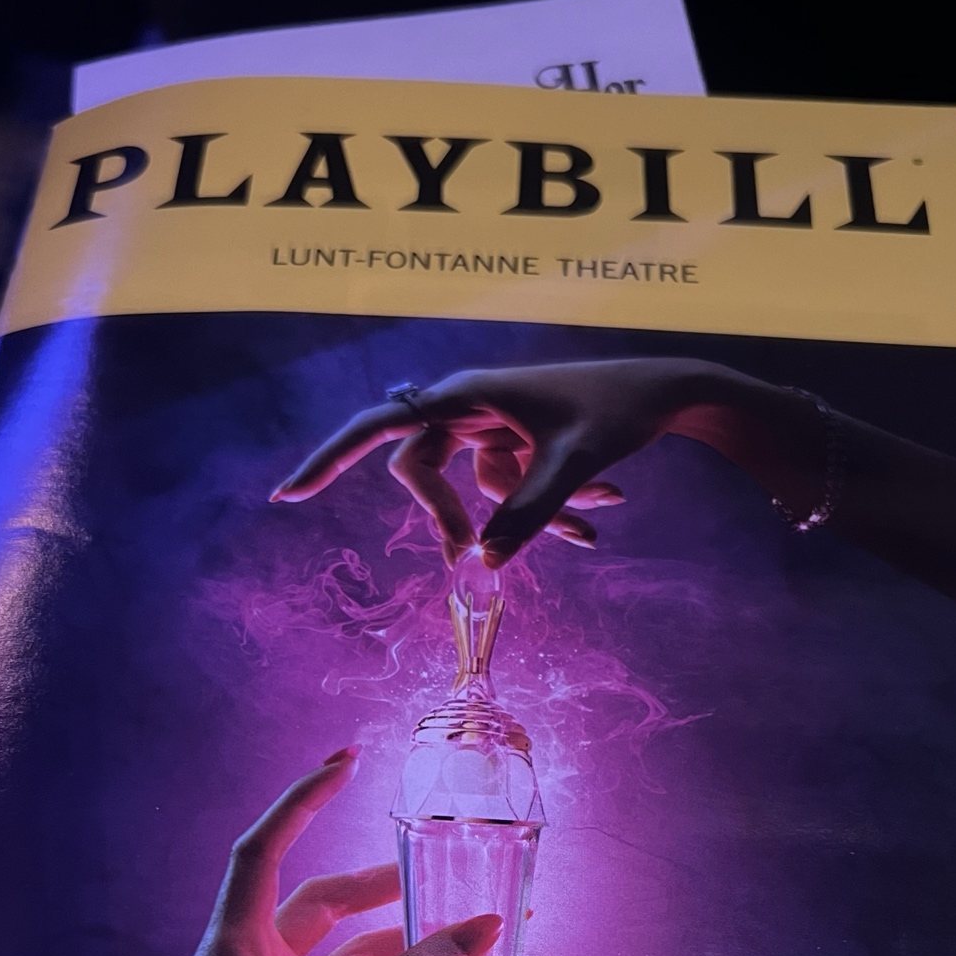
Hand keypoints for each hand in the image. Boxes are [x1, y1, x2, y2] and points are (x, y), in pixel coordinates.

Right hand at [271, 359, 736, 566]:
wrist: (666, 391)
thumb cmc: (618, 413)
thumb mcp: (573, 466)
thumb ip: (526, 514)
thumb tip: (481, 564)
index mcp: (466, 395)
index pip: (380, 426)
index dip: (330, 458)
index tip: (289, 494)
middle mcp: (468, 404)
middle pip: (420, 468)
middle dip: (446, 515)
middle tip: (464, 558)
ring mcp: (490, 423)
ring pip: (468, 486)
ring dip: (517, 517)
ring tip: (590, 527)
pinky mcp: (514, 440)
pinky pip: (503, 486)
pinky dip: (540, 510)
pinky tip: (598, 518)